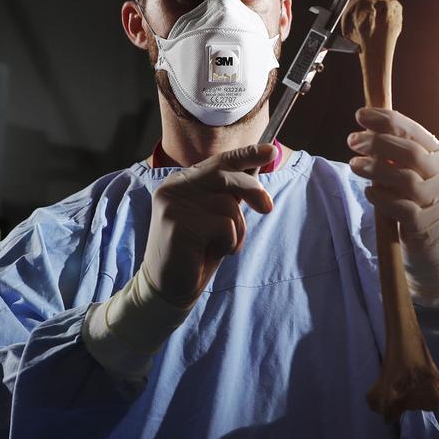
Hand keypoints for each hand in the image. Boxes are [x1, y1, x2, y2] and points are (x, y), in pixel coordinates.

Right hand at [145, 143, 276, 307]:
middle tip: (267, 208)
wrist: (168, 288)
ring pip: (228, 205)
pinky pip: (224, 227)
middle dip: (252, 191)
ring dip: (236, 230)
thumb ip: (229, 195)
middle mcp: (173, 187)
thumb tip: (257, 170)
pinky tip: (208, 253)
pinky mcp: (178, 224)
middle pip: (225, 175)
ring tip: (218, 245)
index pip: (218, 162)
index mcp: (181, 182)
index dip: (246, 155)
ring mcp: (173, 204)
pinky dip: (227, 243)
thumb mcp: (215, 218)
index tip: (270, 151)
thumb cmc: (196, 252)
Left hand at [347, 107, 438, 300]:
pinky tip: (370, 192)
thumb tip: (367, 131)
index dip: (387, 120)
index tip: (361, 114)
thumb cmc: (424, 205)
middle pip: (411, 154)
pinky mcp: (426, 225)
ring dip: (375, 169)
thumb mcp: (420, 176)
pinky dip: (381, 197)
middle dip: (378, 143)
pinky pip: (400, 207)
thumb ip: (401, 156)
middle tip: (352, 140)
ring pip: (406, 179)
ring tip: (354, 164)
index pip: (415, 133)